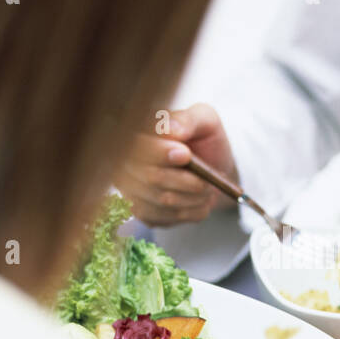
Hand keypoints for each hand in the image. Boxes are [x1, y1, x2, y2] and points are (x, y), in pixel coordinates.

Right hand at [114, 103, 237, 226]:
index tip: (185, 155)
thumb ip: (188, 120)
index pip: (139, 147)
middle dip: (187, 181)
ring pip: (161, 201)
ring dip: (193, 199)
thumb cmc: (205, 140)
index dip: (161, 153)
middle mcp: (125, 162)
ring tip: (209, 191)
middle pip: (151, 178)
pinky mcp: (142, 212)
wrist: (213, 169)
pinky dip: (190, 212)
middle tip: (209, 181)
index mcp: (136, 134)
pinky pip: (165, 218)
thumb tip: (170, 130)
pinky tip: (201, 202)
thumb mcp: (204, 120)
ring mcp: (130, 189)